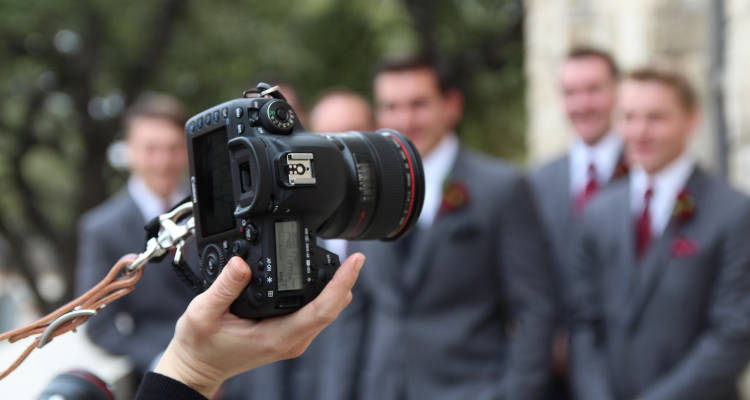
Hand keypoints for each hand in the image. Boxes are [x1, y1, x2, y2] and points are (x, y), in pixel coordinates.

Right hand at [154, 253, 365, 397]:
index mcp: (276, 337)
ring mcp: (292, 339)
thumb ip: (223, 288)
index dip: (341, 283)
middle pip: (331, 309)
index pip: (322, 309)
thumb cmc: (199, 345)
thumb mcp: (202, 313)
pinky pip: (315, 313)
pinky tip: (321, 278)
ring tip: (344, 262)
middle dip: (344, 281)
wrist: (197, 367)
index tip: (355, 261)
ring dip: (336, 288)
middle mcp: (290, 340)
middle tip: (354, 256)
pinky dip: (323, 294)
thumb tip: (241, 263)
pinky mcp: (289, 335)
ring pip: (326, 312)